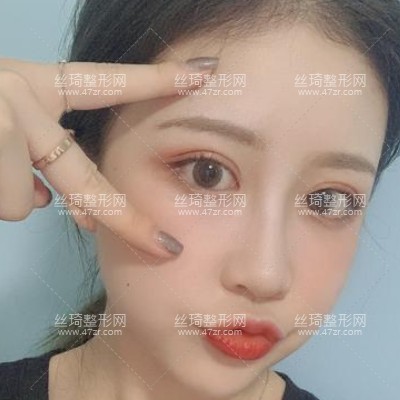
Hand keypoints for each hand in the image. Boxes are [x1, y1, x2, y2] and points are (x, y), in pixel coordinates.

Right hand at [0, 56, 217, 257]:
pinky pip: (5, 200)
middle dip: (126, 219)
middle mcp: (21, 97)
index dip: (158, 79)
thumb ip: (35, 155)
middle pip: (86, 177)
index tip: (204, 74)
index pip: (110, 82)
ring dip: (2, 193)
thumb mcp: (2, 118)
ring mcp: (1, 121)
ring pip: (22, 199)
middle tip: (163, 247)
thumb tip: (46, 200)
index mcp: (36, 84)